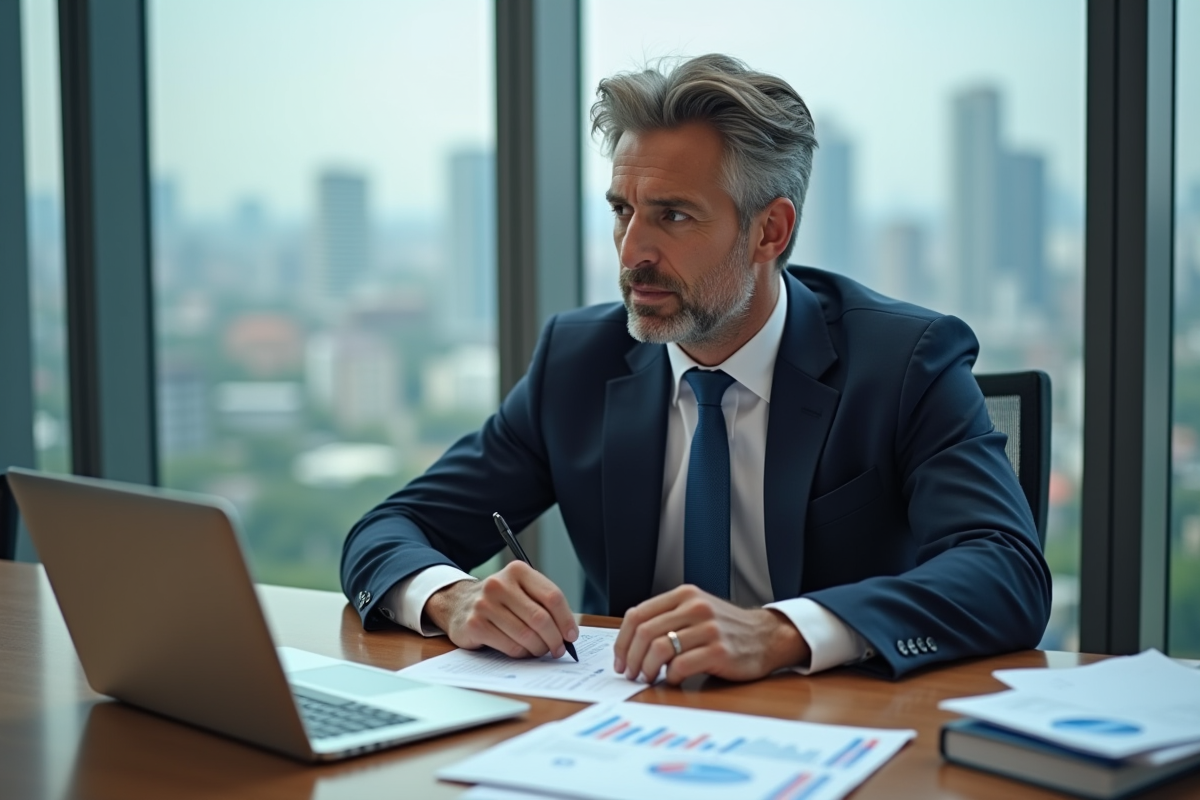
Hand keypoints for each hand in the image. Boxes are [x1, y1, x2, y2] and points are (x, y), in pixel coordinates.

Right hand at [423, 561, 578, 658]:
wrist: (459, 604)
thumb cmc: (500, 600)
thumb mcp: (521, 590)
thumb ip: (543, 604)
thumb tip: (568, 632)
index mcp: (517, 571)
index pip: (552, 596)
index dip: (566, 619)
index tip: (571, 635)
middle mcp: (499, 584)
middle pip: (540, 618)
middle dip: (554, 639)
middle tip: (559, 649)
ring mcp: (484, 604)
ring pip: (526, 635)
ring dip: (539, 648)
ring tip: (540, 650)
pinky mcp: (475, 625)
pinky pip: (510, 647)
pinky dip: (522, 653)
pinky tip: (522, 650)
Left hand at [613, 585, 810, 684]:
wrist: (767, 636)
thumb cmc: (726, 628)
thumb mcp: (696, 611)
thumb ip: (667, 618)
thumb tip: (629, 643)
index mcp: (684, 595)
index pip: (638, 614)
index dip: (622, 640)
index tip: (619, 659)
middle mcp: (695, 607)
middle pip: (645, 632)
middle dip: (631, 658)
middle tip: (630, 673)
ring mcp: (708, 628)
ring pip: (659, 649)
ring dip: (647, 668)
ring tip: (648, 677)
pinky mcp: (719, 651)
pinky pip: (681, 666)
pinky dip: (670, 676)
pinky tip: (673, 679)